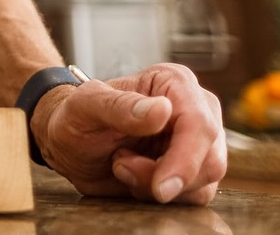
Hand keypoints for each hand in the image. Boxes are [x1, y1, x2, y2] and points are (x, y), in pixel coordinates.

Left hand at [35, 63, 225, 204]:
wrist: (70, 143)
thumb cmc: (76, 117)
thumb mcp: (84, 106)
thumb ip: (119, 106)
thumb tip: (163, 109)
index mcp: (174, 82)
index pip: (199, 125)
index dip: (185, 160)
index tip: (161, 187)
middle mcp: (195, 109)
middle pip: (209, 159)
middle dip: (163, 175)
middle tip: (120, 166)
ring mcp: (199, 142)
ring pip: (202, 183)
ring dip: (156, 185)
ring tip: (121, 164)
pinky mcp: (194, 169)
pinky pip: (193, 195)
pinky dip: (159, 193)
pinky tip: (132, 176)